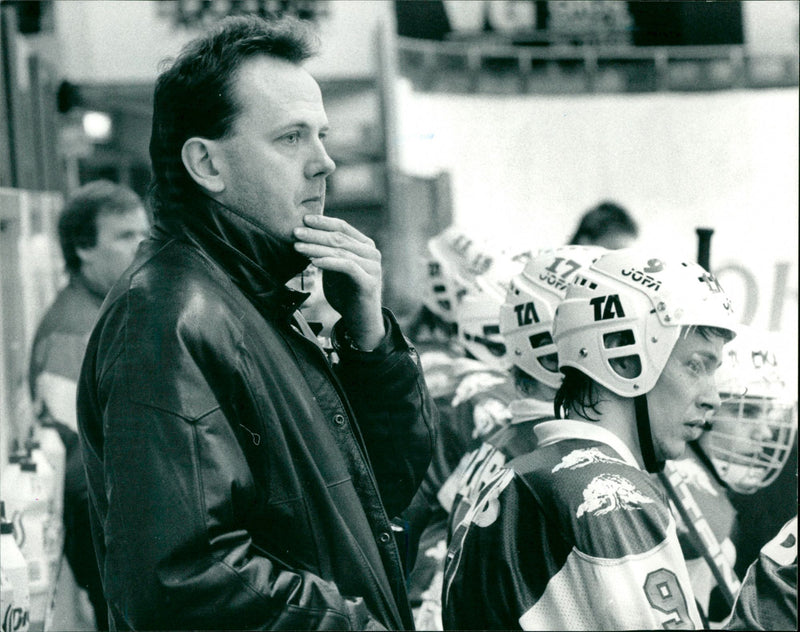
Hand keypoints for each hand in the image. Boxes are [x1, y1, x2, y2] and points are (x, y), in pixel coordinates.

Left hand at [293, 215, 384, 349]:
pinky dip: (329, 262)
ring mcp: (373, 267)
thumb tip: (306, 235)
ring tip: (297, 247)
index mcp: (365, 245)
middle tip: (296, 232)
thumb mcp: (335, 268)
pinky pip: (347, 267)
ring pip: (341, 252)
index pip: (342, 227)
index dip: (323, 222)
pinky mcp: (369, 282)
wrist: (360, 321)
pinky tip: (313, 262)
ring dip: (316, 248)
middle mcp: (372, 253)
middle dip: (315, 234)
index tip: (304, 219)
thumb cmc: (346, 293)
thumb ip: (328, 252)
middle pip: (339, 238)